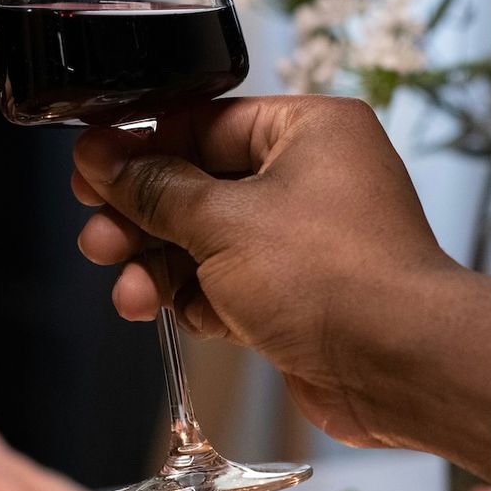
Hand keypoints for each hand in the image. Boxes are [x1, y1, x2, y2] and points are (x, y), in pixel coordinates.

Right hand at [69, 96, 490, 470]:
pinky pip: (228, 285)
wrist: (400, 366)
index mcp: (308, 131)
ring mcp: (306, 240)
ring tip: (129, 293)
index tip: (90, 172)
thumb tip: (101, 157)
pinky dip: (196, 300)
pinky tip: (171, 315)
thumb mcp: (223, 223)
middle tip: (99, 238)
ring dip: (160, 268)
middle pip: (199, 184)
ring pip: (207, 241)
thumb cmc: (331, 278)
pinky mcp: (298, 295)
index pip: (204, 123)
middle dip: (142, 218)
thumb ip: (154, 189)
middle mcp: (311, 177)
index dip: (141, 149)